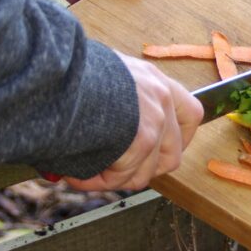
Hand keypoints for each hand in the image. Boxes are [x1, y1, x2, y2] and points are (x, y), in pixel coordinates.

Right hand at [62, 53, 202, 191]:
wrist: (59, 69)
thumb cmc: (70, 71)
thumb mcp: (103, 74)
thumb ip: (116, 97)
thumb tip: (106, 127)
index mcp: (153, 79)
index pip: (190, 113)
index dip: (178, 140)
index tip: (159, 151)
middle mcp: (161, 97)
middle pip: (173, 154)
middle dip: (143, 171)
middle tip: (115, 172)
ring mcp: (156, 119)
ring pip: (144, 172)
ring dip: (114, 179)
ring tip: (85, 173)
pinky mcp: (142, 139)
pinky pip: (121, 176)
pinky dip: (96, 181)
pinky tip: (75, 174)